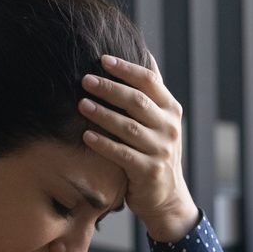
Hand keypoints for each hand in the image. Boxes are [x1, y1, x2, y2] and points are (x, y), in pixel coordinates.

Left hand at [78, 54, 198, 242]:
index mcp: (171, 110)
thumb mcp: (160, 121)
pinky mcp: (149, 171)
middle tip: (85, 80)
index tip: (103, 59)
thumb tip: (145, 54)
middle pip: (137, 101)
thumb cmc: (155, 152)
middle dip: (110, 88)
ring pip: (128, 127)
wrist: (166, 197)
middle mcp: (169, 127)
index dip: (127, 69)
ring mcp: (161, 150)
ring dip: (103, 114)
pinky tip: (86, 136)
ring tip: (81, 104)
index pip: (150, 82)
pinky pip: (122, 154)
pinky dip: (103, 144)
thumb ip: (153, 92)